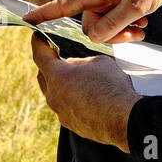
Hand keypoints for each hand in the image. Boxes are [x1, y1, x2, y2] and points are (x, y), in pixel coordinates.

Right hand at [24, 0, 161, 43]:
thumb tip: (93, 37)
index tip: (24, 21)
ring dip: (123, 29)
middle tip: (136, 34)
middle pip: (91, 24)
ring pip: (106, 23)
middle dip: (111, 34)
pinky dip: (128, 23)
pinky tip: (143, 22)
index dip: (43, 15)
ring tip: (142, 27)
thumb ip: (114, 22)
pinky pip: (115, 17)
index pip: (63, 5)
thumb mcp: (137, 4)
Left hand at [31, 36, 139, 150]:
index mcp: (58, 77)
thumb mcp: (99, 62)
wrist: (124, 119)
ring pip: (55, 94)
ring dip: (61, 84)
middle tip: (57, 56)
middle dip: (48, 65)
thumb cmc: (113, 88)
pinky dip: (71, 99)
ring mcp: (61, 113)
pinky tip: (87, 95)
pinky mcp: (71, 124)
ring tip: (76, 77)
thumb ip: (81, 61)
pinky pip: (66, 107)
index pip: (40, 56)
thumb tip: (75, 65)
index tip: (37, 37)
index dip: (38, 43)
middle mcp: (54, 96)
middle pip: (43, 76)